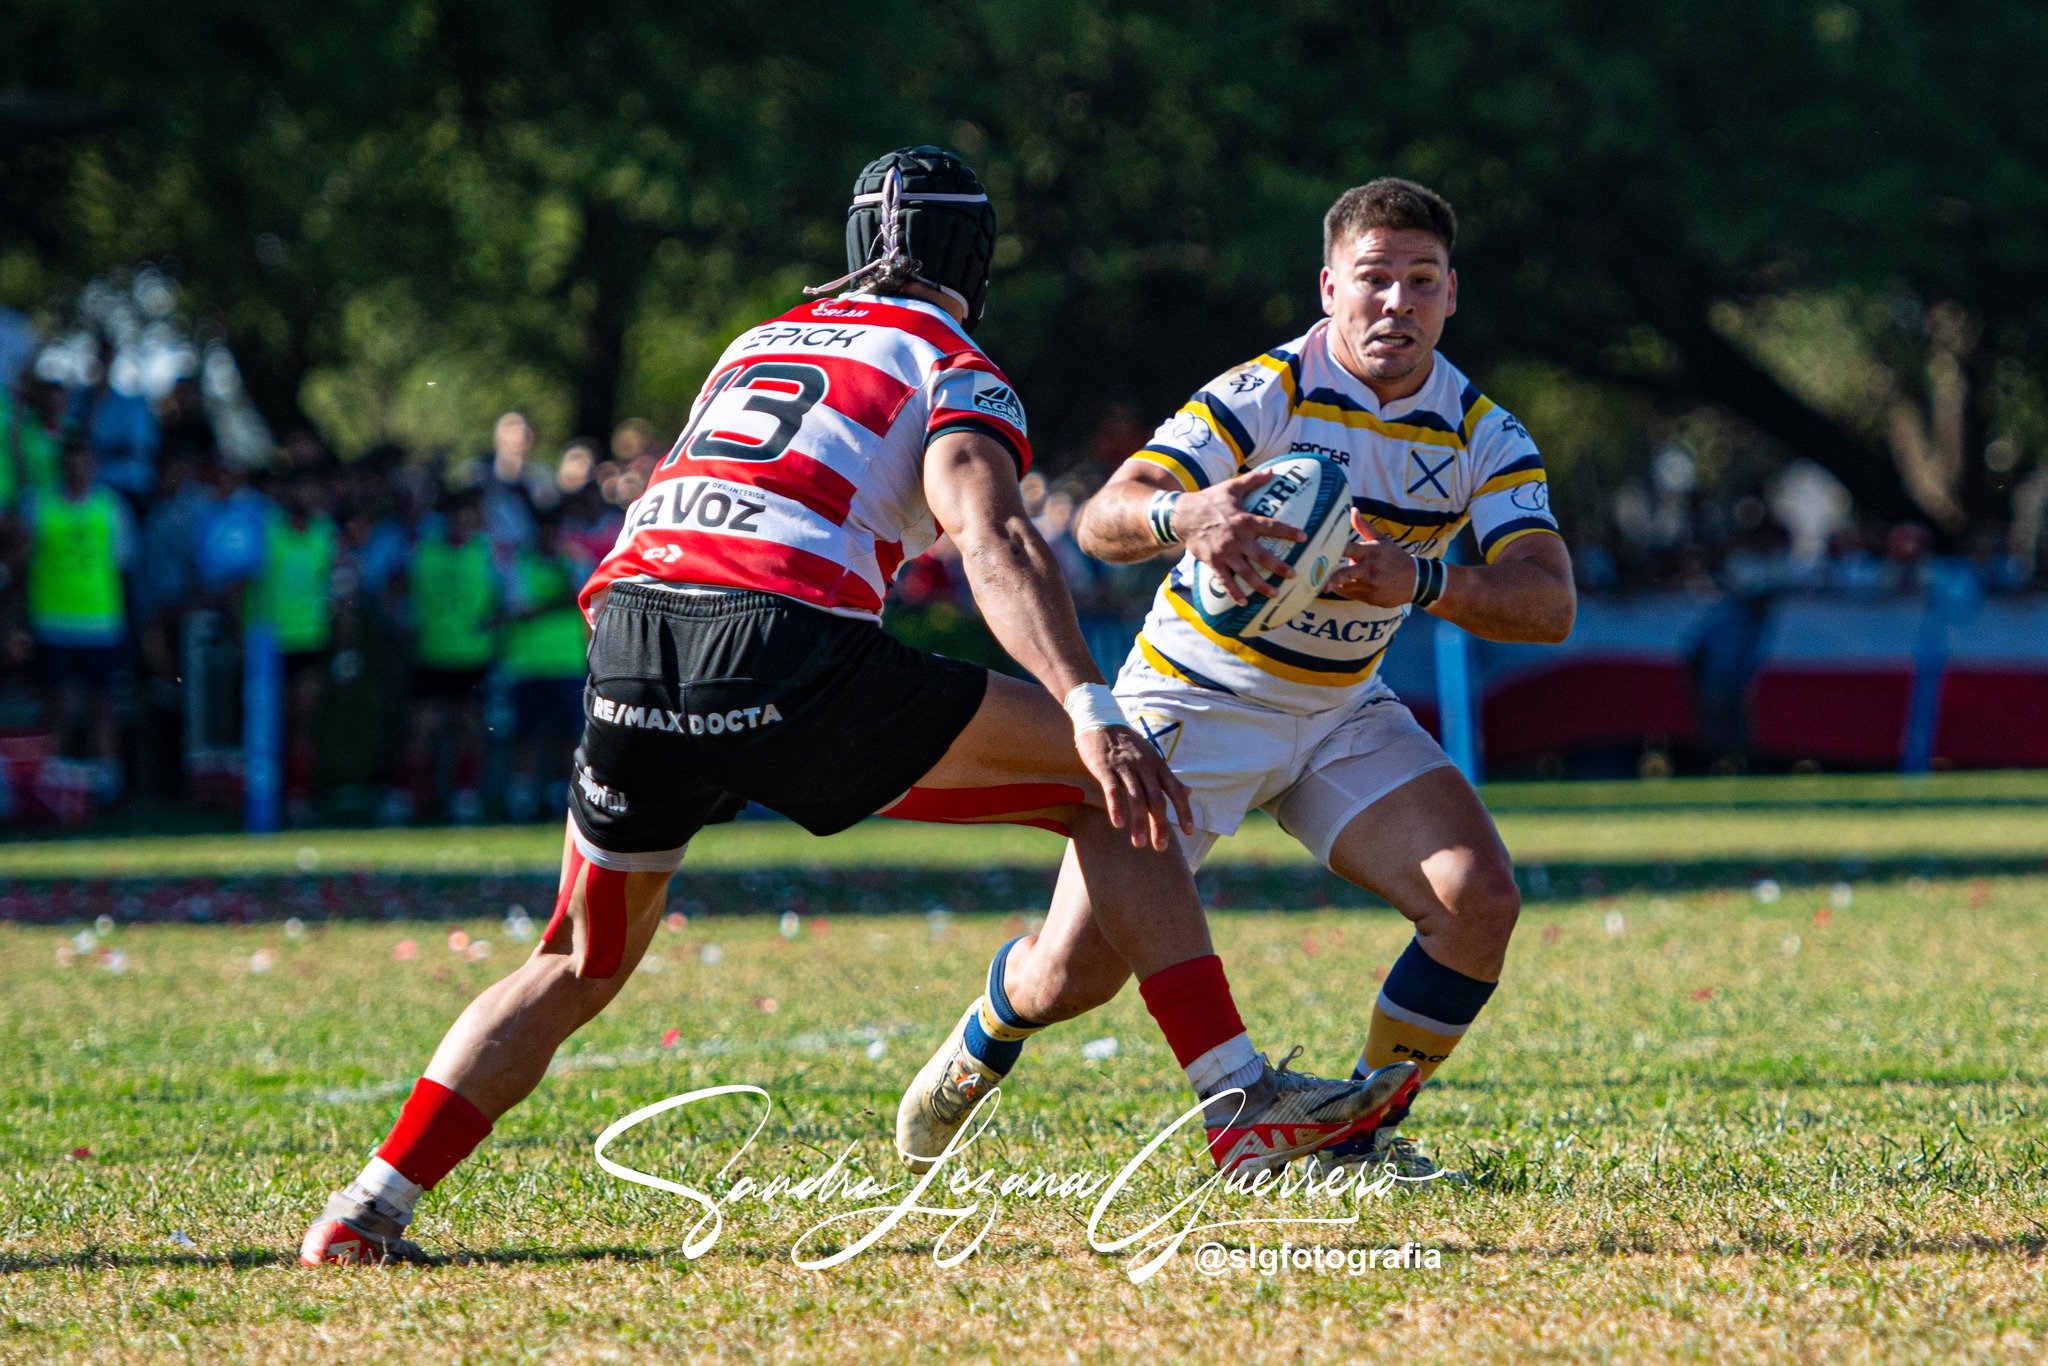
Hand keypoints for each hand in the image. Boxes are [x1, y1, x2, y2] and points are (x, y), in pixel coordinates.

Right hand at [1077, 723, 1195, 850]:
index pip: (1175, 791)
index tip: (1189, 832)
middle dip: (1160, 824)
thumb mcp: (1151, 757)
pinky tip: (1119, 824)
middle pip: (1157, 799)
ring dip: (1139, 822)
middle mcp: (1145, 766)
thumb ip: (1167, 777)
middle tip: (1161, 847)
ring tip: (1139, 844)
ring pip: (1136, 798)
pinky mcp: (1105, 767)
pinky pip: (1113, 790)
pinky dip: (1116, 807)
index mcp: (1158, 765)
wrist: (1100, 721)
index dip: (1184, 811)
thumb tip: (1188, 792)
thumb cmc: (1127, 744)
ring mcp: (1125, 767)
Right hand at [1168, 467, 1306, 604]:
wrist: (1182, 515)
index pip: (1271, 526)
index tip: (1303, 537)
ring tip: (1274, 593)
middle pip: (1261, 555)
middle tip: (1293, 575)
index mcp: (1244, 520)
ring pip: (1246, 572)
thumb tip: (1274, 471)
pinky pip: (1225, 580)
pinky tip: (1244, 603)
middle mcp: (1237, 538)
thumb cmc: (1209, 500)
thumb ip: (1254, 480)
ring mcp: (1225, 552)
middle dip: (1278, 566)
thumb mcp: (1231, 487)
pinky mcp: (1213, 562)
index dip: (1288, 531)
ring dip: (1260, 584)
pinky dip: (1234, 593)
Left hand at [1324, 512, 1422, 608]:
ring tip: (1329, 578)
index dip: (1338, 548)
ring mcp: (1370, 585)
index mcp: (1371, 552)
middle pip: (1346, 574)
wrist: (1415, 580)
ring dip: (1337, 583)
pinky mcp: (1370, 598)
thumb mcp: (1381, 540)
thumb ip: (1364, 527)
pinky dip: (1344, 590)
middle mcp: (1369, 569)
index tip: (1323, 549)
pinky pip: (1350, 595)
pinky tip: (1343, 585)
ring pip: (1345, 586)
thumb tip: (1352, 510)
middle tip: (1322, 582)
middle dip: (1334, 578)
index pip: (1351, 548)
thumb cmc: (1395, 557)